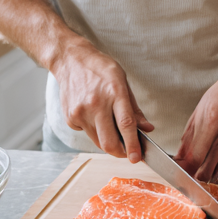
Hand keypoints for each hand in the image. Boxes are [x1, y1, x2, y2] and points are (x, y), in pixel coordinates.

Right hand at [53, 43, 153, 160]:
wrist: (71, 61)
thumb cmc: (100, 69)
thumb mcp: (123, 81)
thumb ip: (134, 109)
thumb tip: (147, 129)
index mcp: (114, 93)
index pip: (126, 125)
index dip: (133, 145)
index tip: (137, 157)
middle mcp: (96, 104)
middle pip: (109, 142)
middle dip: (121, 153)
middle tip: (129, 153)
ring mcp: (80, 112)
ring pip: (98, 141)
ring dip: (109, 142)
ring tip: (113, 130)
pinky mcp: (70, 118)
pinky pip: (87, 133)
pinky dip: (95, 131)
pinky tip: (94, 115)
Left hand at [176, 66, 217, 182]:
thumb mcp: (199, 111)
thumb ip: (189, 137)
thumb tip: (181, 157)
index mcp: (211, 122)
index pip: (196, 158)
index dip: (187, 170)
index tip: (182, 173)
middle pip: (209, 169)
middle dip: (199, 177)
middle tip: (194, 176)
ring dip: (214, 176)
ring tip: (209, 175)